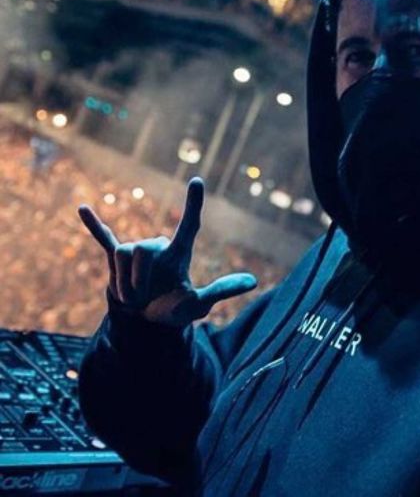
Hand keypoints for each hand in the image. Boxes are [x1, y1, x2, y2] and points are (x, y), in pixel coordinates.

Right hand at [78, 177, 256, 326]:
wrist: (145, 323)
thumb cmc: (174, 310)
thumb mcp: (198, 305)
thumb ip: (222, 290)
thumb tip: (254, 281)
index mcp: (178, 253)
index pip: (189, 224)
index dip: (193, 203)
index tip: (197, 180)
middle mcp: (157, 246)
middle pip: (141, 250)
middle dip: (137, 281)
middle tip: (142, 300)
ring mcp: (136, 251)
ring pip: (121, 256)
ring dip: (123, 285)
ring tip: (132, 298)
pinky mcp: (116, 258)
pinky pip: (104, 239)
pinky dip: (94, 225)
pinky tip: (81, 207)